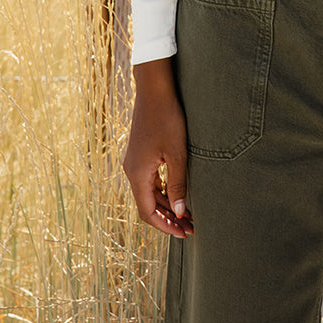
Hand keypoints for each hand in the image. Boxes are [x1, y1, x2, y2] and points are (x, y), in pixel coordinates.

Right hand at [123, 58, 193, 238]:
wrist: (154, 89)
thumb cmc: (167, 118)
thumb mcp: (177, 153)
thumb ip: (178, 184)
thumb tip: (181, 213)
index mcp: (138, 174)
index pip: (148, 212)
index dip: (165, 226)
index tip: (184, 233)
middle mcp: (132, 171)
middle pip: (148, 205)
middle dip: (168, 218)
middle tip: (190, 227)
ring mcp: (134, 162)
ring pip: (149, 193)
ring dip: (167, 205)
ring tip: (188, 214)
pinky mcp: (140, 153)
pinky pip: (150, 180)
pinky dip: (163, 190)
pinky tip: (178, 192)